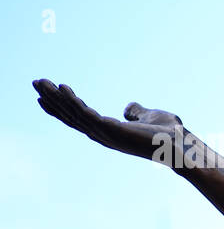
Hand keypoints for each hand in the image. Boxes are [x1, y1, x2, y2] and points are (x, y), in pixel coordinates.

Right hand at [33, 79, 190, 166]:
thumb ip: (137, 112)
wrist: (181, 145)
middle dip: (52, 100)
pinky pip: (85, 114)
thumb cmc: (169, 135)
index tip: (49, 93)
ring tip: (40, 82)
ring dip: (56, 98)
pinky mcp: (111, 131)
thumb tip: (128, 108)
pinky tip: (62, 87)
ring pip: (74, 114)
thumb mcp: (150, 116)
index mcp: (110, 132)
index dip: (63, 106)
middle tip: (36, 83)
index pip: (80, 118)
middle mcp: (104, 135)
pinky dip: (73, 101)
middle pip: (71, 116)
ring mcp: (106, 135)